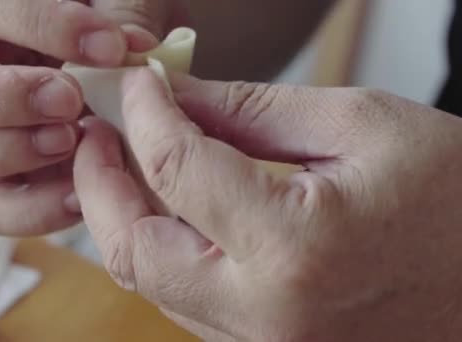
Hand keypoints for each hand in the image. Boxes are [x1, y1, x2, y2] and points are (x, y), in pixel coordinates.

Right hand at [0, 0, 188, 234]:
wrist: (125, 74)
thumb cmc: (116, 33)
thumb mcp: (123, 5)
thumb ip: (123, 12)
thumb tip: (130, 47)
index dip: (43, 28)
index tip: (113, 48)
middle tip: (69, 102)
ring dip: (2, 152)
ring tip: (71, 143)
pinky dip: (26, 209)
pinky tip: (79, 194)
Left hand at [74, 69, 461, 340]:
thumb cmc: (457, 198)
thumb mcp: (360, 125)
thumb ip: (252, 110)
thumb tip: (177, 95)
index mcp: (295, 249)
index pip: (176, 169)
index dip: (145, 114)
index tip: (138, 83)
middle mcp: (265, 315)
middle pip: (134, 250)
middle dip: (101, 184)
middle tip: (98, 131)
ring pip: (153, 280)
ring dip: (126, 216)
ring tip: (128, 159)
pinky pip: (186, 297)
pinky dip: (164, 247)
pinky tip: (170, 204)